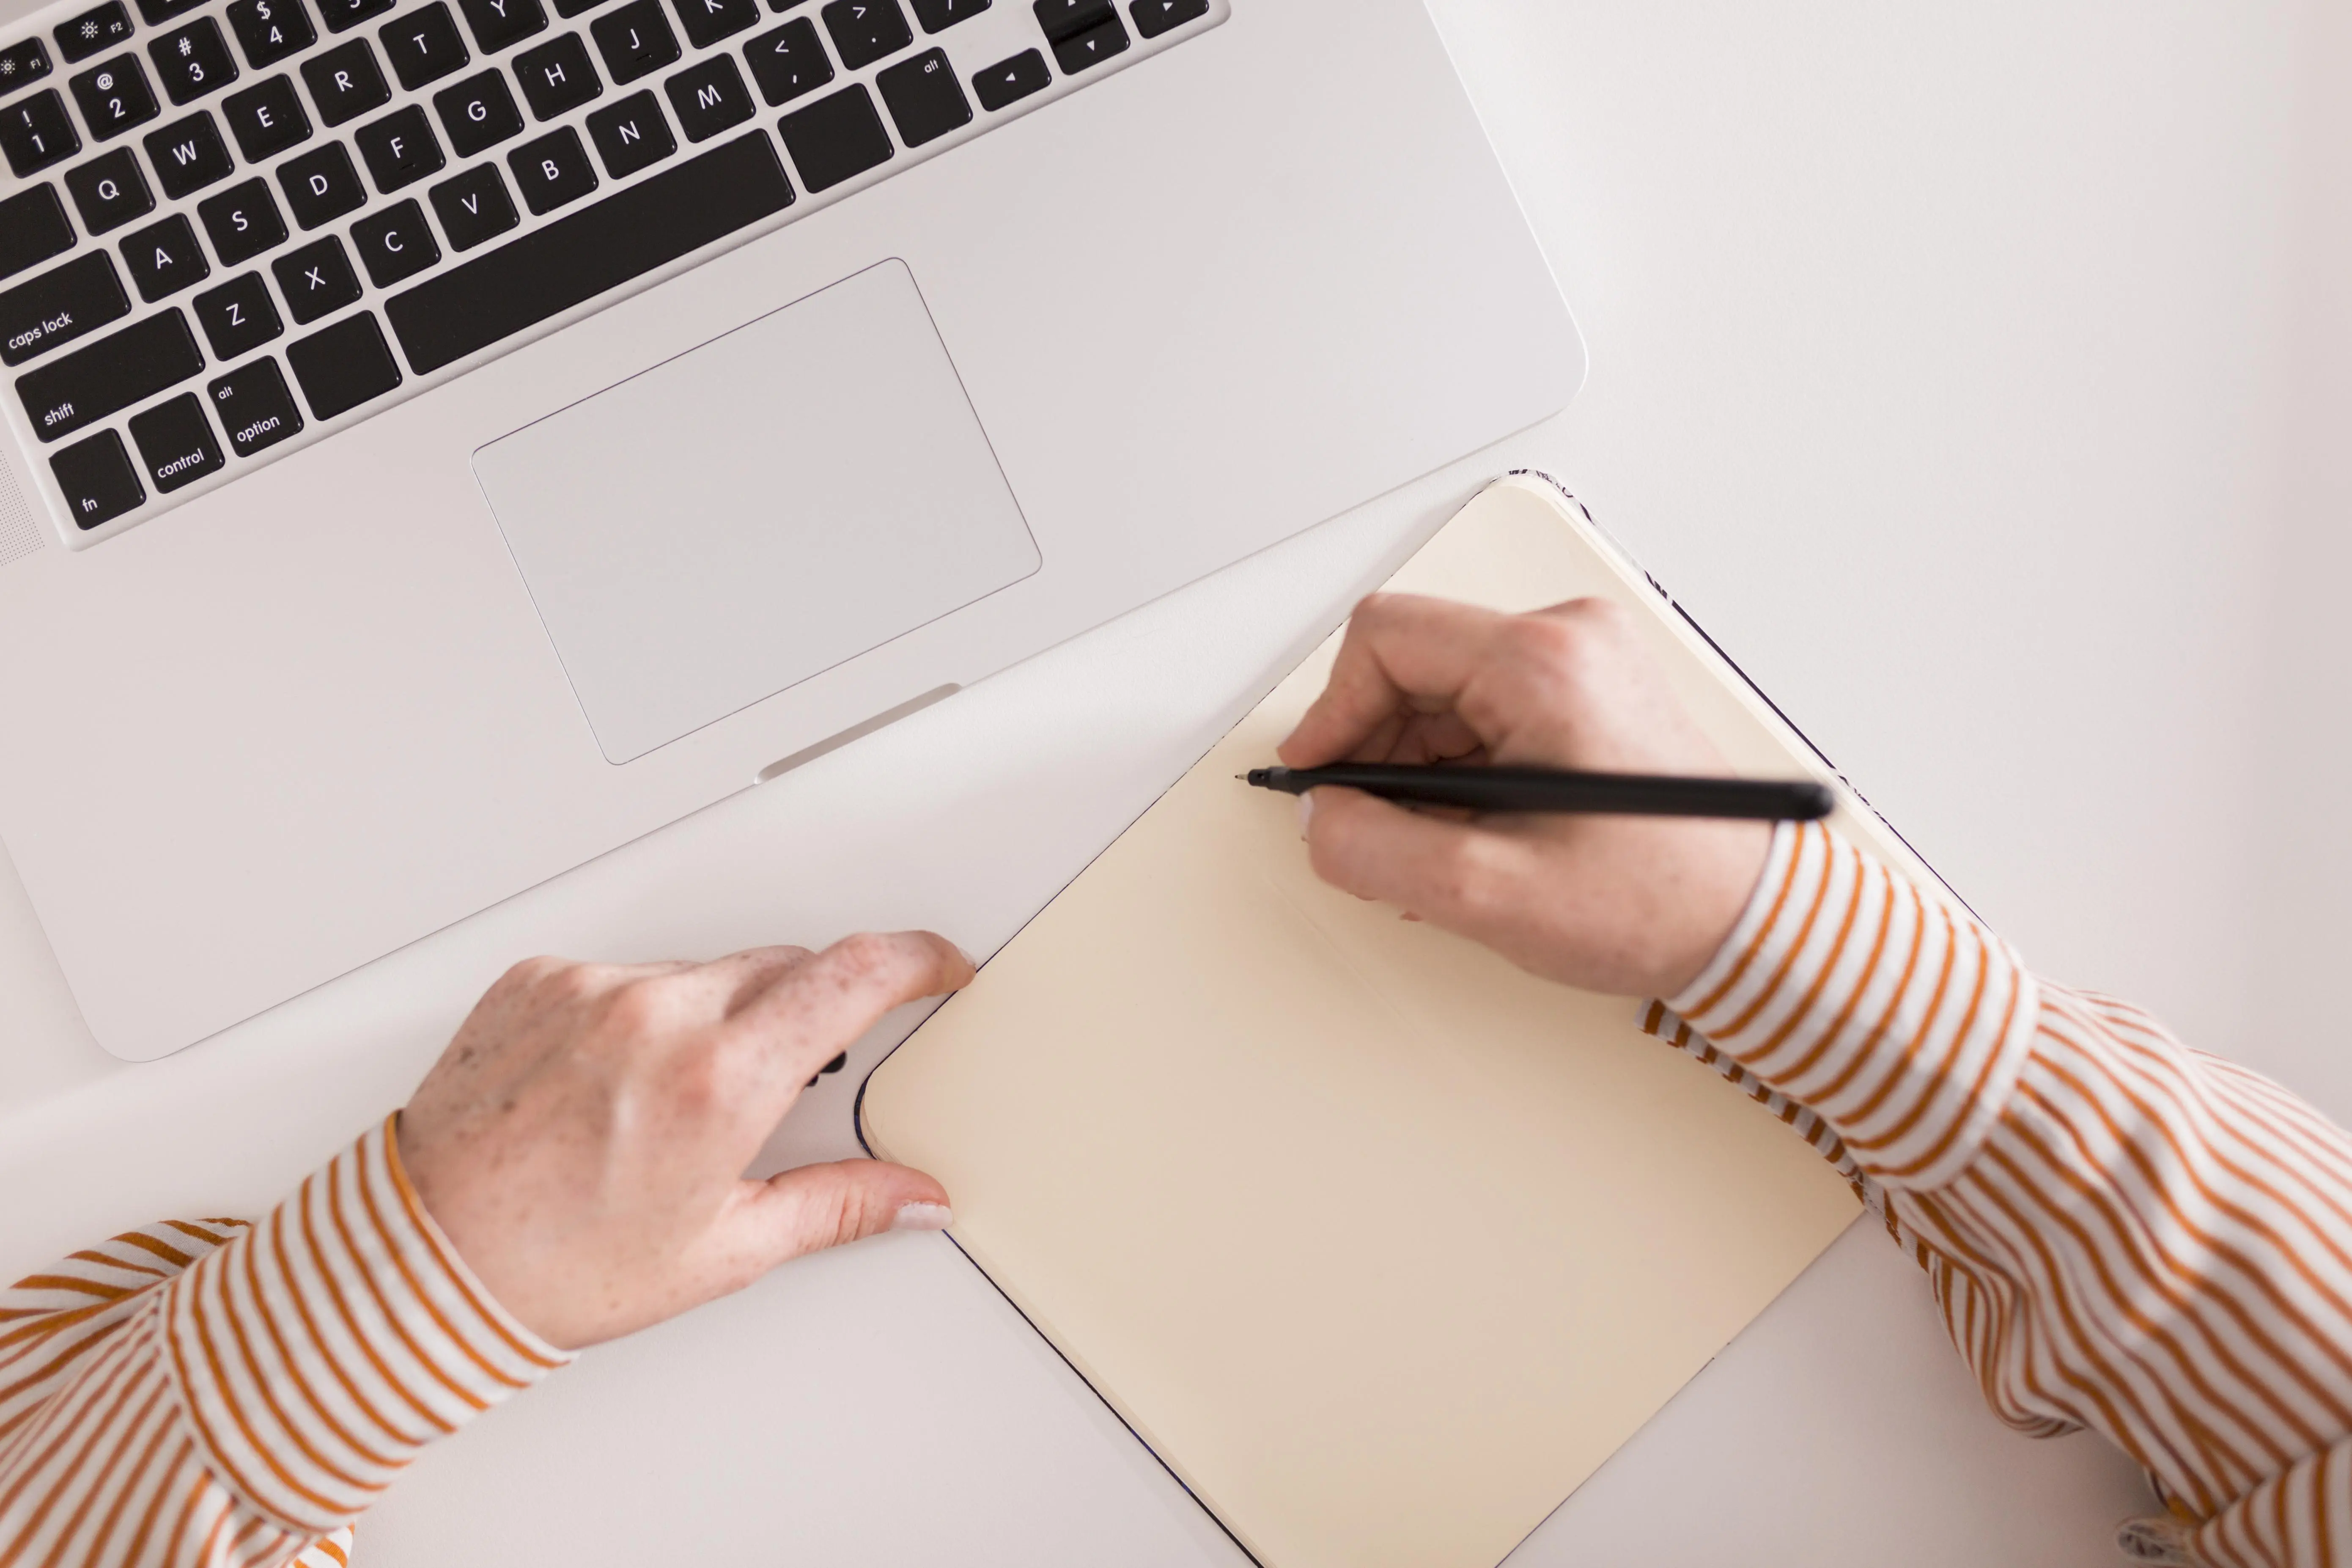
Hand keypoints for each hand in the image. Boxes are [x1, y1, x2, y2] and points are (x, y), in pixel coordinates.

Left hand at [396, 932, 973, 1349]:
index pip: (855, 972)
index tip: (938, 965)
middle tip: (785, 1083)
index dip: (917, 958)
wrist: (419, 1264)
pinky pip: (624, 974)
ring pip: (703, 970)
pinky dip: (639, 1013)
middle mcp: (658, 1015)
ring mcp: (592, 990)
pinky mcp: (538, 980)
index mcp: (719, 1080)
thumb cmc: (554, 1266)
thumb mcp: (721, 1248)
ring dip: (717, 1015)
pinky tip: (614, 1082)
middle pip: (785, 965)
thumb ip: (836, 1205)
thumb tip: (912, 1197)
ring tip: (673, 1102)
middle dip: (808, 1011)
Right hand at [1279, 593, 1770, 997]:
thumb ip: (1376, 850)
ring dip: (1419, 769)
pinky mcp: (1590, 693)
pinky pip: (1486, 712)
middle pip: (1413, 665)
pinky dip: (1460, 771)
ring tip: (1443, 848)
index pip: (1386, 638)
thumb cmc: (1657, 899)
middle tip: (1379, 832)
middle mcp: (1568, 641)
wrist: (1754, 921)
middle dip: (1378, 752)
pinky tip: (1474, 833)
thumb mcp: (1487, 891)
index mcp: (1544, 664)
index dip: (1333, 711)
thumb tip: (1321, 819)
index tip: (1319, 778)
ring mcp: (1584, 662)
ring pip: (1445, 693)